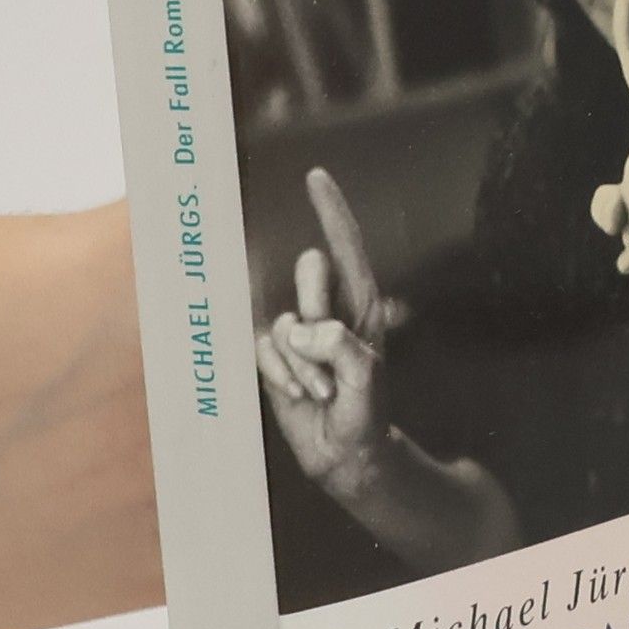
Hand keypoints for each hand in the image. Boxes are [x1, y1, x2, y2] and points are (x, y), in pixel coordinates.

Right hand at [255, 167, 399, 497]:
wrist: (345, 453)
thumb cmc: (366, 411)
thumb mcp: (364, 377)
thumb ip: (339, 345)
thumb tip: (302, 327)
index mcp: (362, 303)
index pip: (346, 247)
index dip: (330, 211)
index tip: (316, 176)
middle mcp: (329, 308)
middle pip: (309, 270)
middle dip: (317, 307)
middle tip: (332, 357)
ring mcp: (300, 330)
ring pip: (283, 319)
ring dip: (302, 362)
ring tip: (324, 390)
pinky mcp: (275, 353)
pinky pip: (263, 347)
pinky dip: (281, 374)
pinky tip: (300, 395)